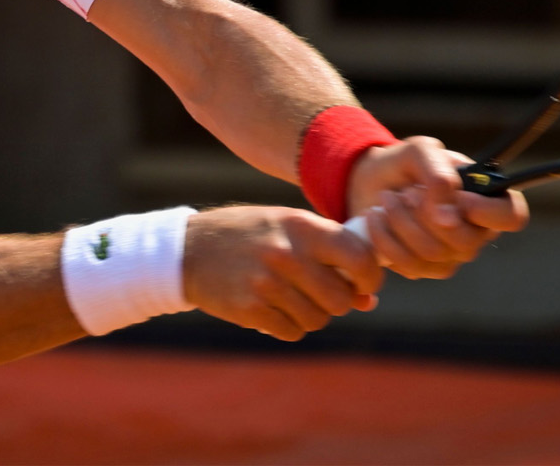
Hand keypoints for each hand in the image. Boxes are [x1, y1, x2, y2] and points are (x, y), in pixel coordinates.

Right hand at [183, 205, 381, 340]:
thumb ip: (329, 255)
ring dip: (311, 315)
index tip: (364, 285)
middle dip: (337, 302)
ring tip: (291, 298)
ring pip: (317, 319)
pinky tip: (273, 308)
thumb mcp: (288, 228)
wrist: (189, 249)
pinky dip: (288, 326)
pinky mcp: (250, 309)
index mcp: (301, 226)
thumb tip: (368, 300)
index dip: (370, 277)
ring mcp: (267, 283)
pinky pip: (292, 332)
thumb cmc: (249, 235)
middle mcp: (287, 254)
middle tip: (320, 293)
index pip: (359, 257)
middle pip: (341, 299)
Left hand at [345, 137, 528, 279]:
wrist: (371, 180)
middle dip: (426, 215)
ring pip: (434, 255)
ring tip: (386, 198)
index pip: (512, 216)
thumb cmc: (405, 162)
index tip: (458, 198)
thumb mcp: (420, 151)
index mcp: (486, 198)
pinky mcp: (424, 269)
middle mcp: (476, 231)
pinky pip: (410, 266)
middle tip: (406, 191)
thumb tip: (449, 218)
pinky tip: (376, 217)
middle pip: (466, 243)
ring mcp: (452, 255)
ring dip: (401, 223)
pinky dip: (386, 239)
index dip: (488, 213)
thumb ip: (439, 174)